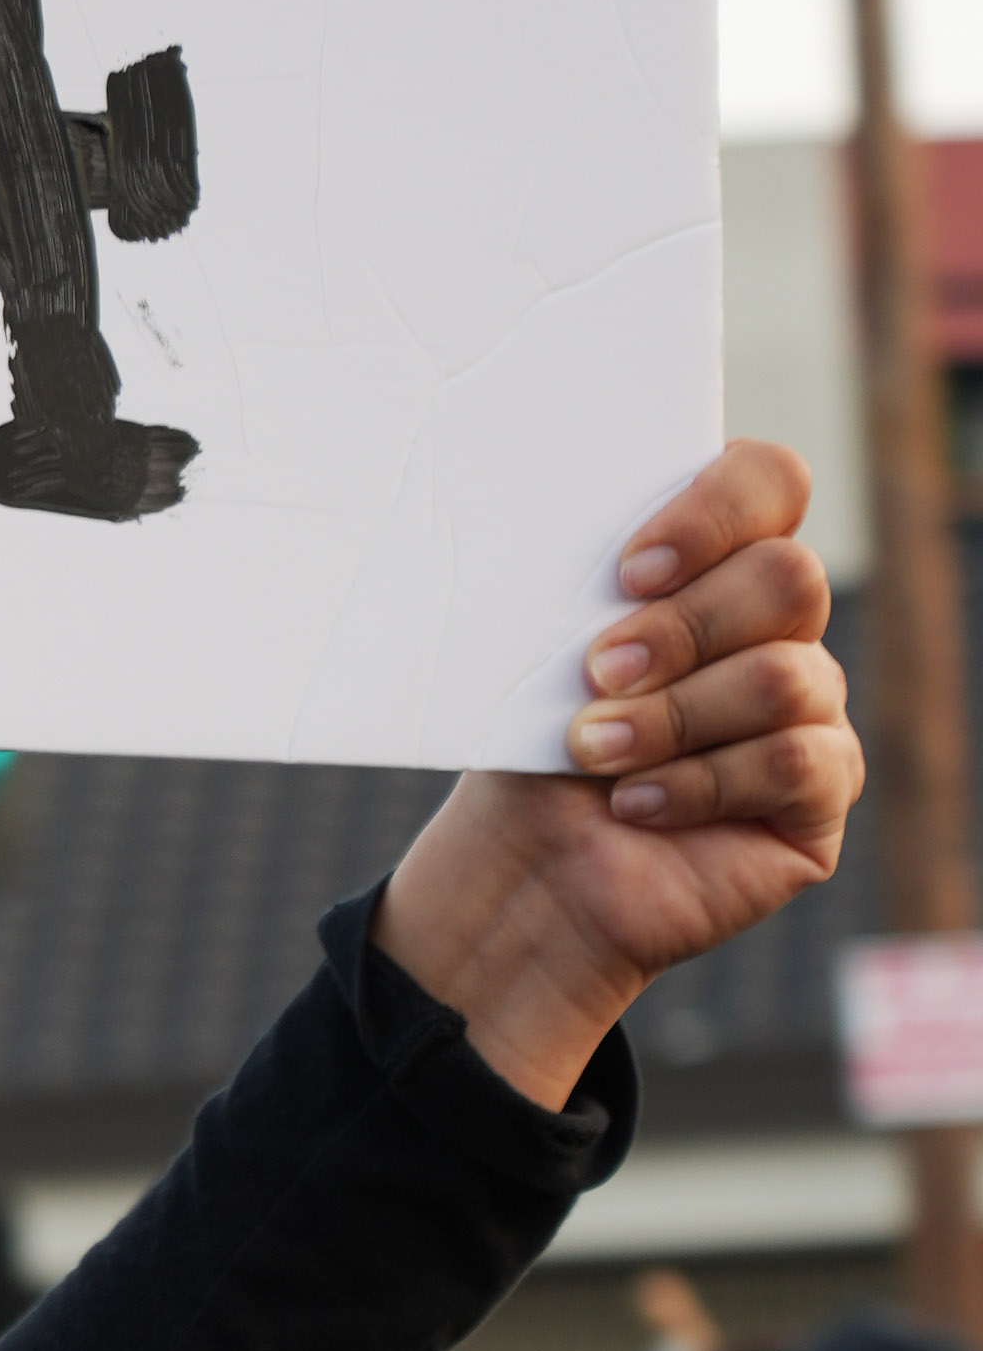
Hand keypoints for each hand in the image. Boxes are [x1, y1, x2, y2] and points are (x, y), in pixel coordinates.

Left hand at [373, 444, 858, 1115]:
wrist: (528, 868)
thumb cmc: (532, 746)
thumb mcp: (540, 654)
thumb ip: (578, 587)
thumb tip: (577, 552)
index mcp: (715, 563)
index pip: (768, 483)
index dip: (714, 510)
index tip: (628, 569)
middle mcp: (778, 626)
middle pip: (788, 576)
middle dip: (682, 626)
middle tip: (596, 671)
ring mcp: (811, 708)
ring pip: (785, 675)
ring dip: (673, 716)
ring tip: (593, 749)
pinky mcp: (821, 792)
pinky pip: (794, 761)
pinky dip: (700, 783)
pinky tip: (637, 804)